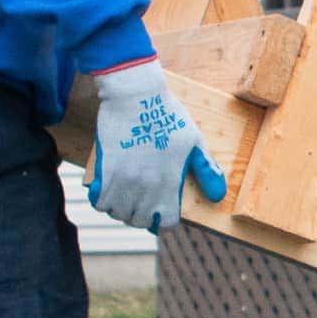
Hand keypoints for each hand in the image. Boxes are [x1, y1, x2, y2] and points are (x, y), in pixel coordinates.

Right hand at [88, 58, 226, 232]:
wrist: (136, 96)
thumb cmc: (168, 116)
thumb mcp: (195, 141)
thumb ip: (206, 170)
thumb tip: (217, 197)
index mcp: (170, 181)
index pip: (167, 221)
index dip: (165, 220)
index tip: (162, 213)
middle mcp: (147, 186)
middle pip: (140, 221)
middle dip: (142, 217)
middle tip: (141, 205)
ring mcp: (125, 179)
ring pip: (118, 214)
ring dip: (122, 210)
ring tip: (125, 198)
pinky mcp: (106, 170)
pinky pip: (99, 201)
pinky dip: (102, 201)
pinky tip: (108, 191)